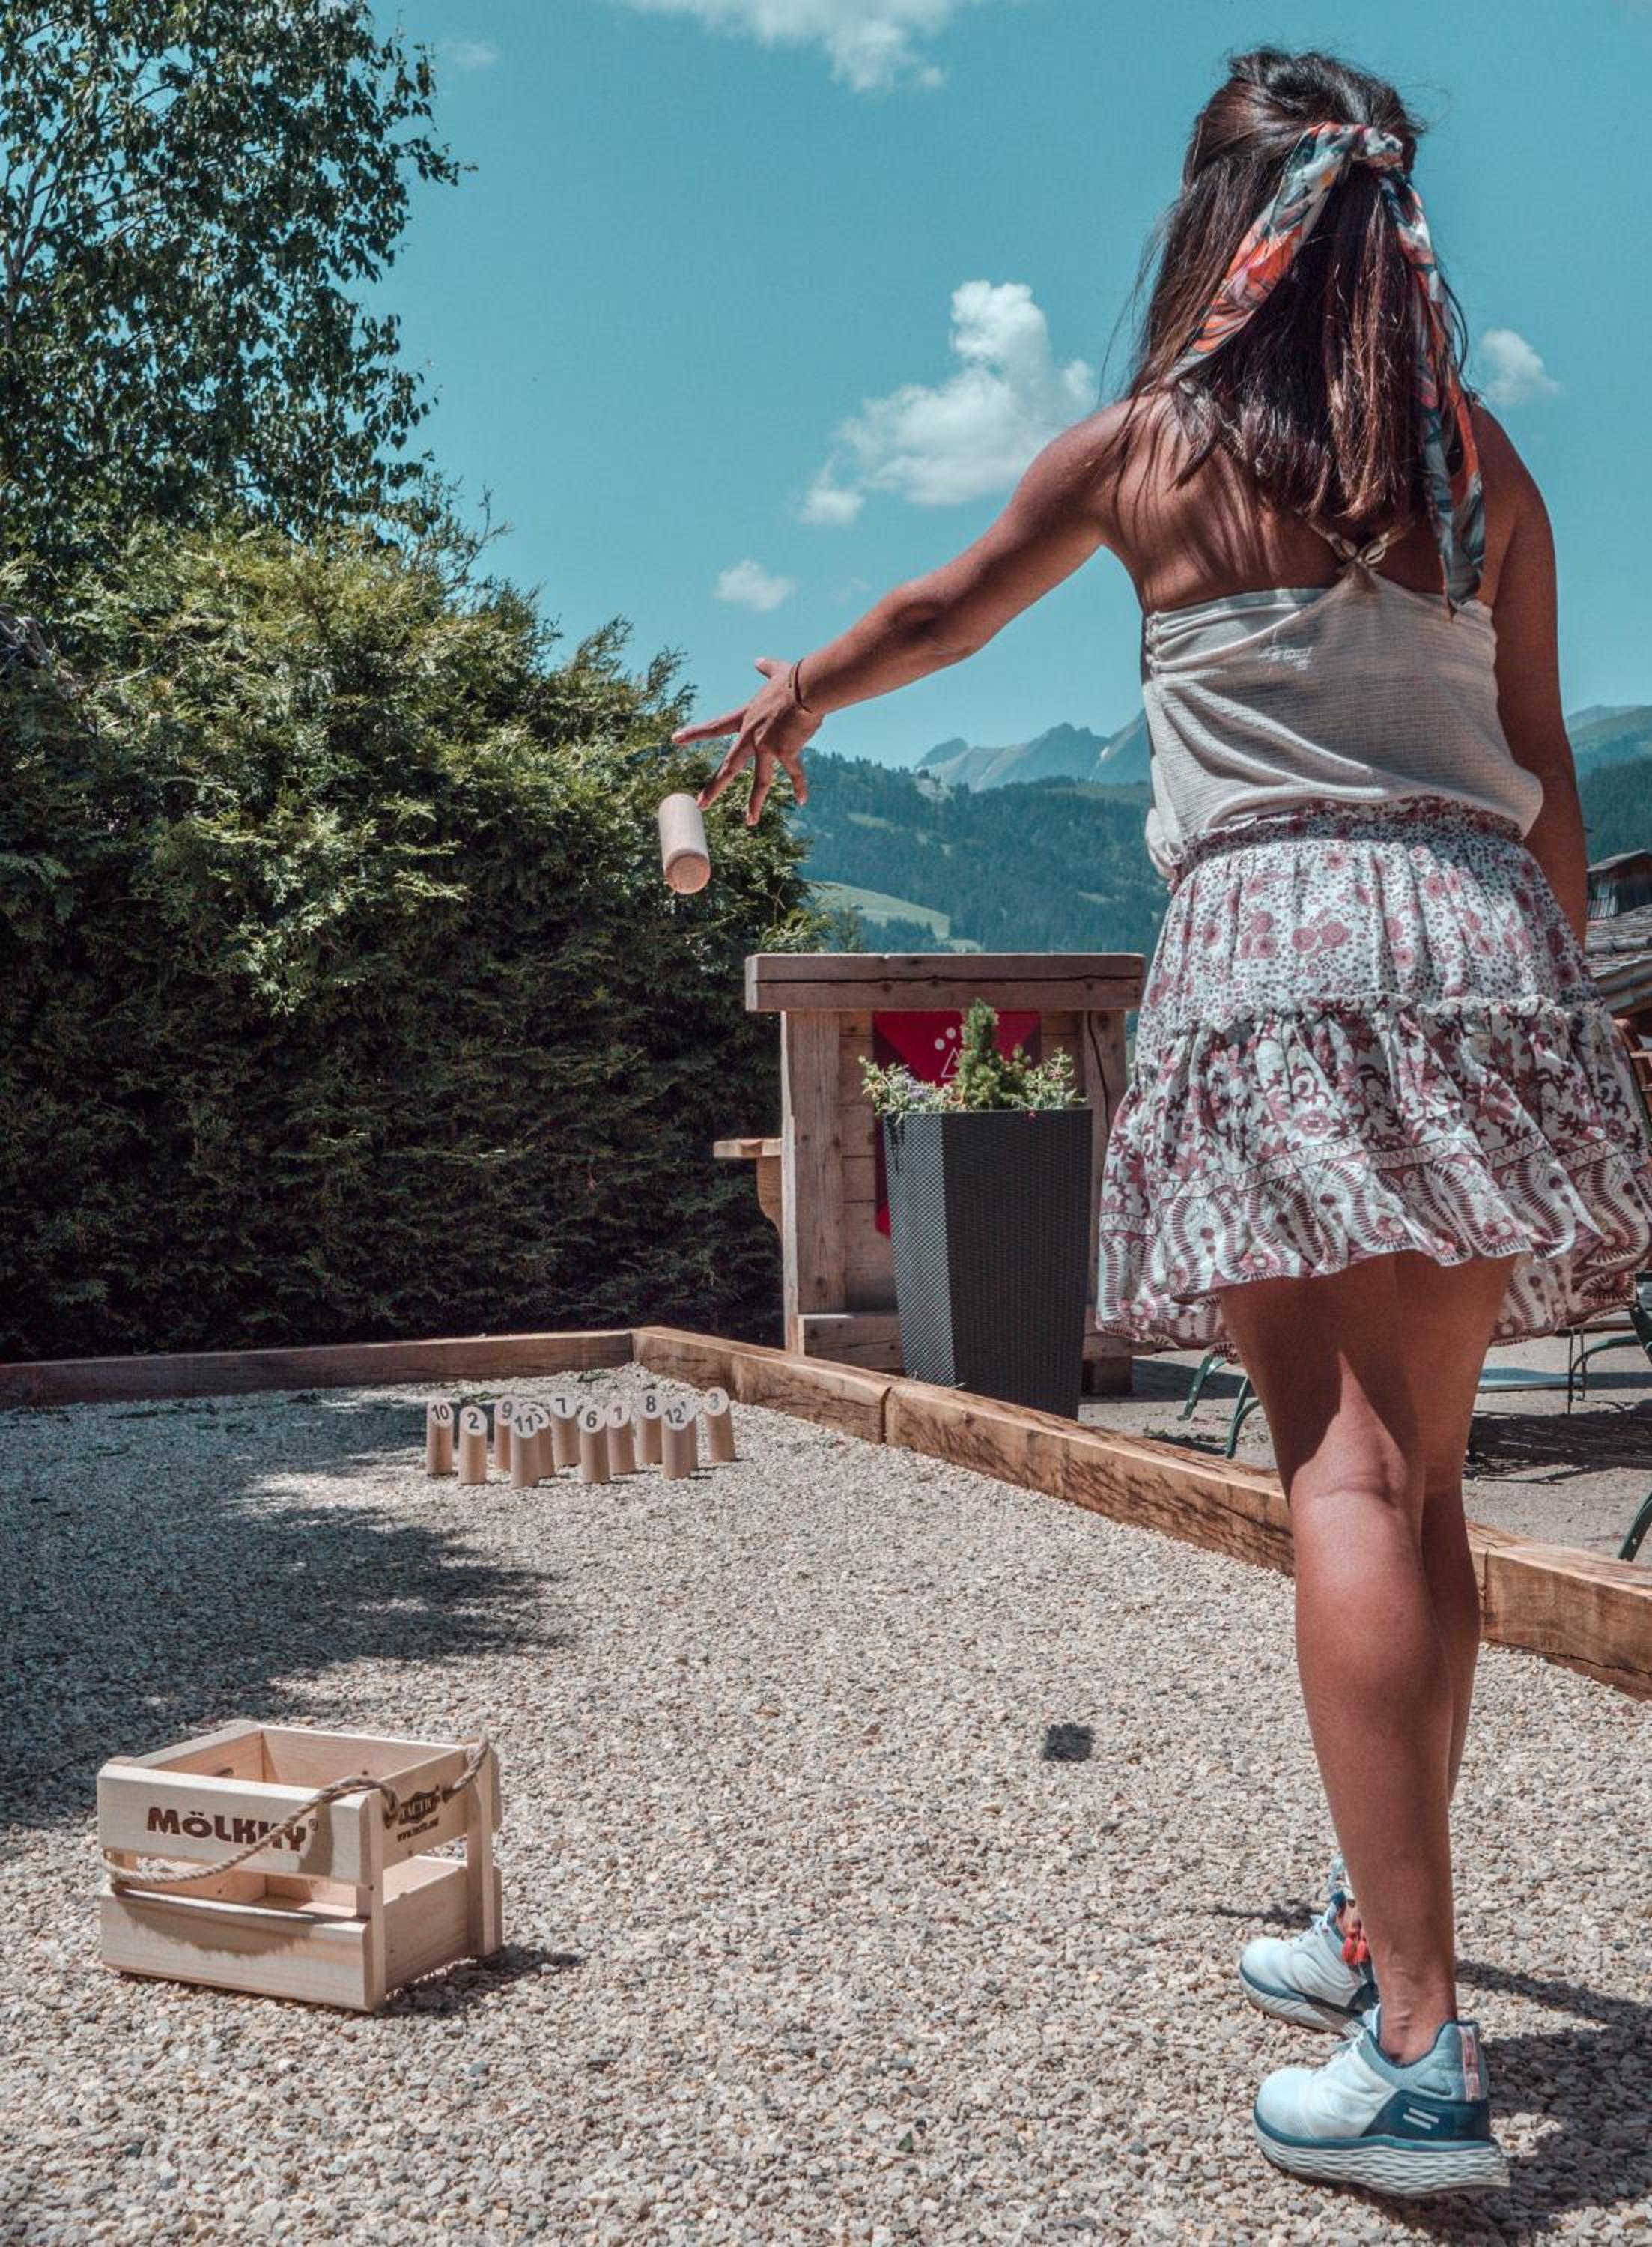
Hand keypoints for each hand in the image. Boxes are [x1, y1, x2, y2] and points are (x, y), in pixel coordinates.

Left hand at [670, 656, 818, 824]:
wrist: (807, 685)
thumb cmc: (795, 678)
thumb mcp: (776, 672)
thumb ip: (765, 669)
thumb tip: (758, 660)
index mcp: (746, 718)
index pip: (715, 727)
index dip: (695, 734)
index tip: (675, 739)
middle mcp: (751, 735)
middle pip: (728, 766)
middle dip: (714, 787)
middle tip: (701, 804)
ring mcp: (766, 746)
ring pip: (758, 780)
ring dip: (754, 803)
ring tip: (750, 822)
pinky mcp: (785, 752)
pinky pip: (793, 774)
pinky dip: (799, 787)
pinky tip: (801, 801)